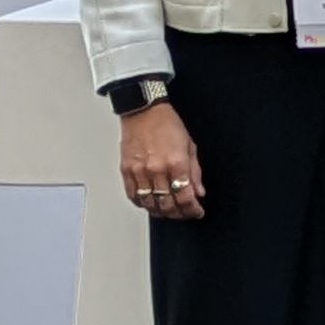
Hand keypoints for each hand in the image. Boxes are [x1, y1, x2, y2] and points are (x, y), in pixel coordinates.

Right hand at [119, 99, 204, 220]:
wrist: (143, 111)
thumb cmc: (167, 124)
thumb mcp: (190, 146)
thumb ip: (195, 172)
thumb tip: (198, 192)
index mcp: (176, 163)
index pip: (185, 197)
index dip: (192, 209)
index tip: (197, 212)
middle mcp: (156, 170)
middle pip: (167, 205)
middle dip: (179, 214)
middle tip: (185, 214)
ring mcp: (139, 172)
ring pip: (149, 204)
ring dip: (161, 212)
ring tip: (169, 211)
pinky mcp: (126, 171)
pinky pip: (133, 195)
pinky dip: (143, 204)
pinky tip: (151, 204)